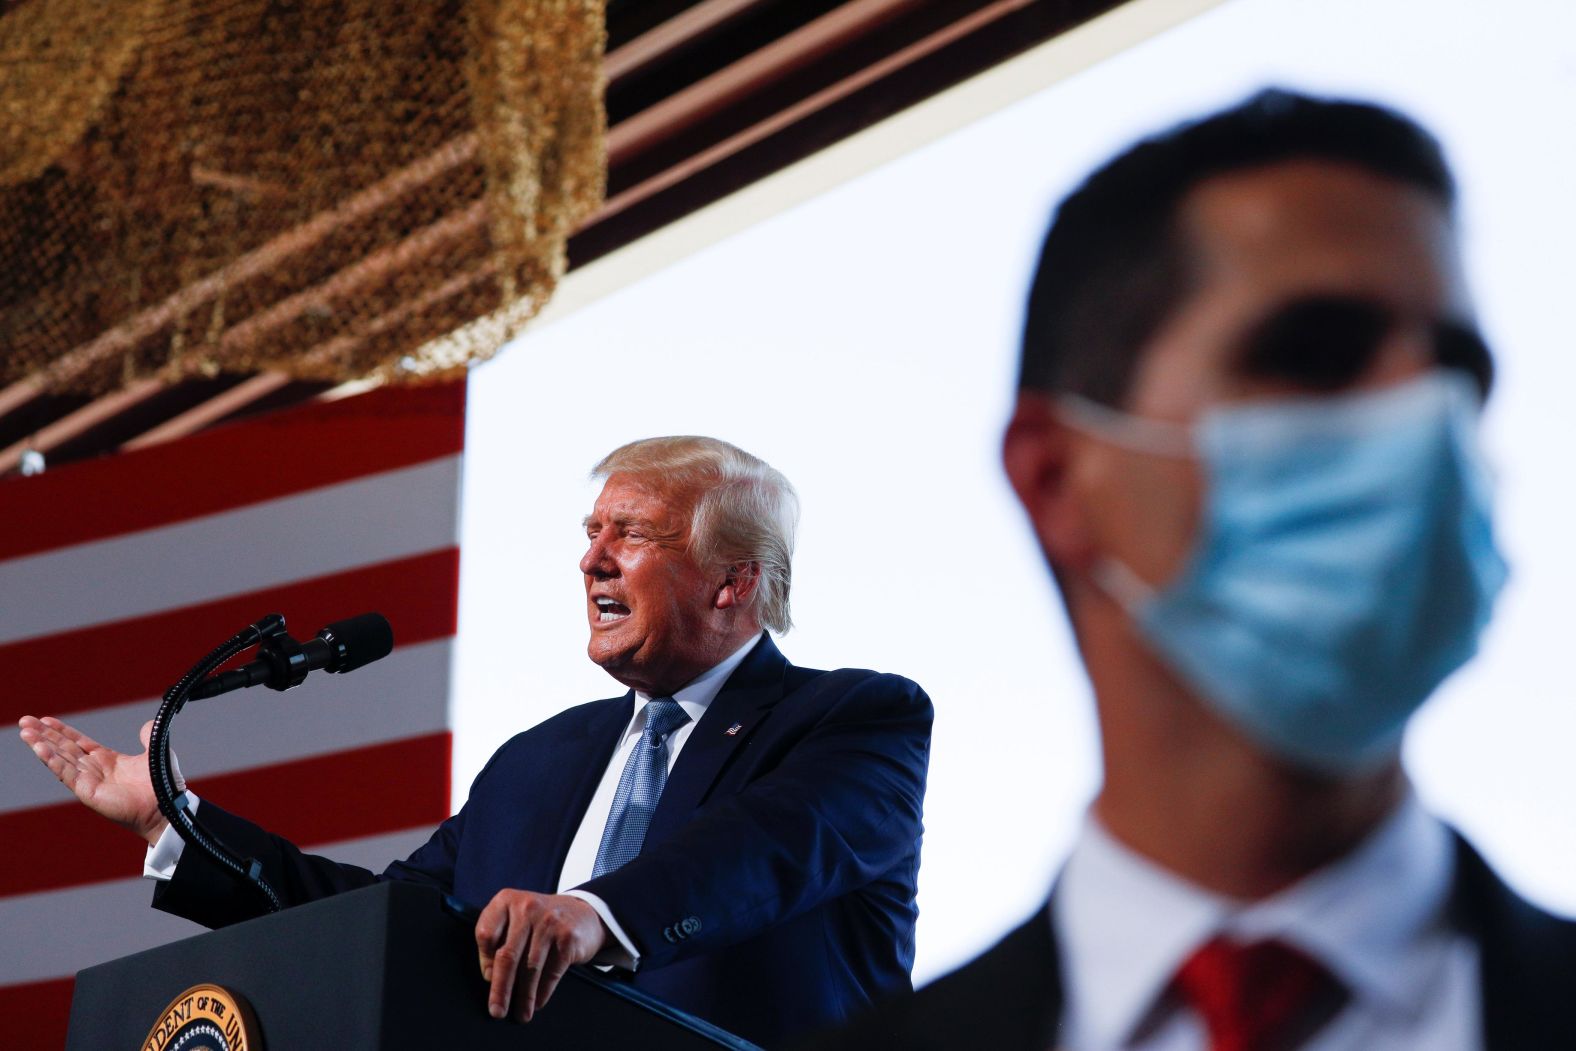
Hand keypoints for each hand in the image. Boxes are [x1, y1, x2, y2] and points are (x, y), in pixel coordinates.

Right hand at [17, 716, 180, 845]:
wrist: (165, 806)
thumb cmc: (161, 784)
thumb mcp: (154, 752)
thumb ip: (147, 736)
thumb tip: (146, 725)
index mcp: (107, 760)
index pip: (78, 742)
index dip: (62, 731)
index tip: (46, 720)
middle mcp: (94, 769)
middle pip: (64, 748)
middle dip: (44, 734)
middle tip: (25, 720)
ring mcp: (89, 780)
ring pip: (60, 759)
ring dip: (42, 745)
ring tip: (26, 732)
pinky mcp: (87, 791)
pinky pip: (66, 773)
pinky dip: (53, 761)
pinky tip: (40, 749)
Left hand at [475, 890, 608, 1021]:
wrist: (582, 913)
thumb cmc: (538, 923)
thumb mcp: (515, 920)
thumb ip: (498, 940)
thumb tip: (490, 978)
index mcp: (506, 900)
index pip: (485, 934)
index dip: (484, 960)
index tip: (487, 978)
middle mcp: (527, 907)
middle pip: (507, 955)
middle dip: (500, 988)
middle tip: (497, 1011)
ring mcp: (550, 921)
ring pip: (530, 968)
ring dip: (524, 997)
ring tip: (521, 1014)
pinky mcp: (568, 937)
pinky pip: (552, 972)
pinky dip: (543, 992)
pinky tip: (538, 1003)